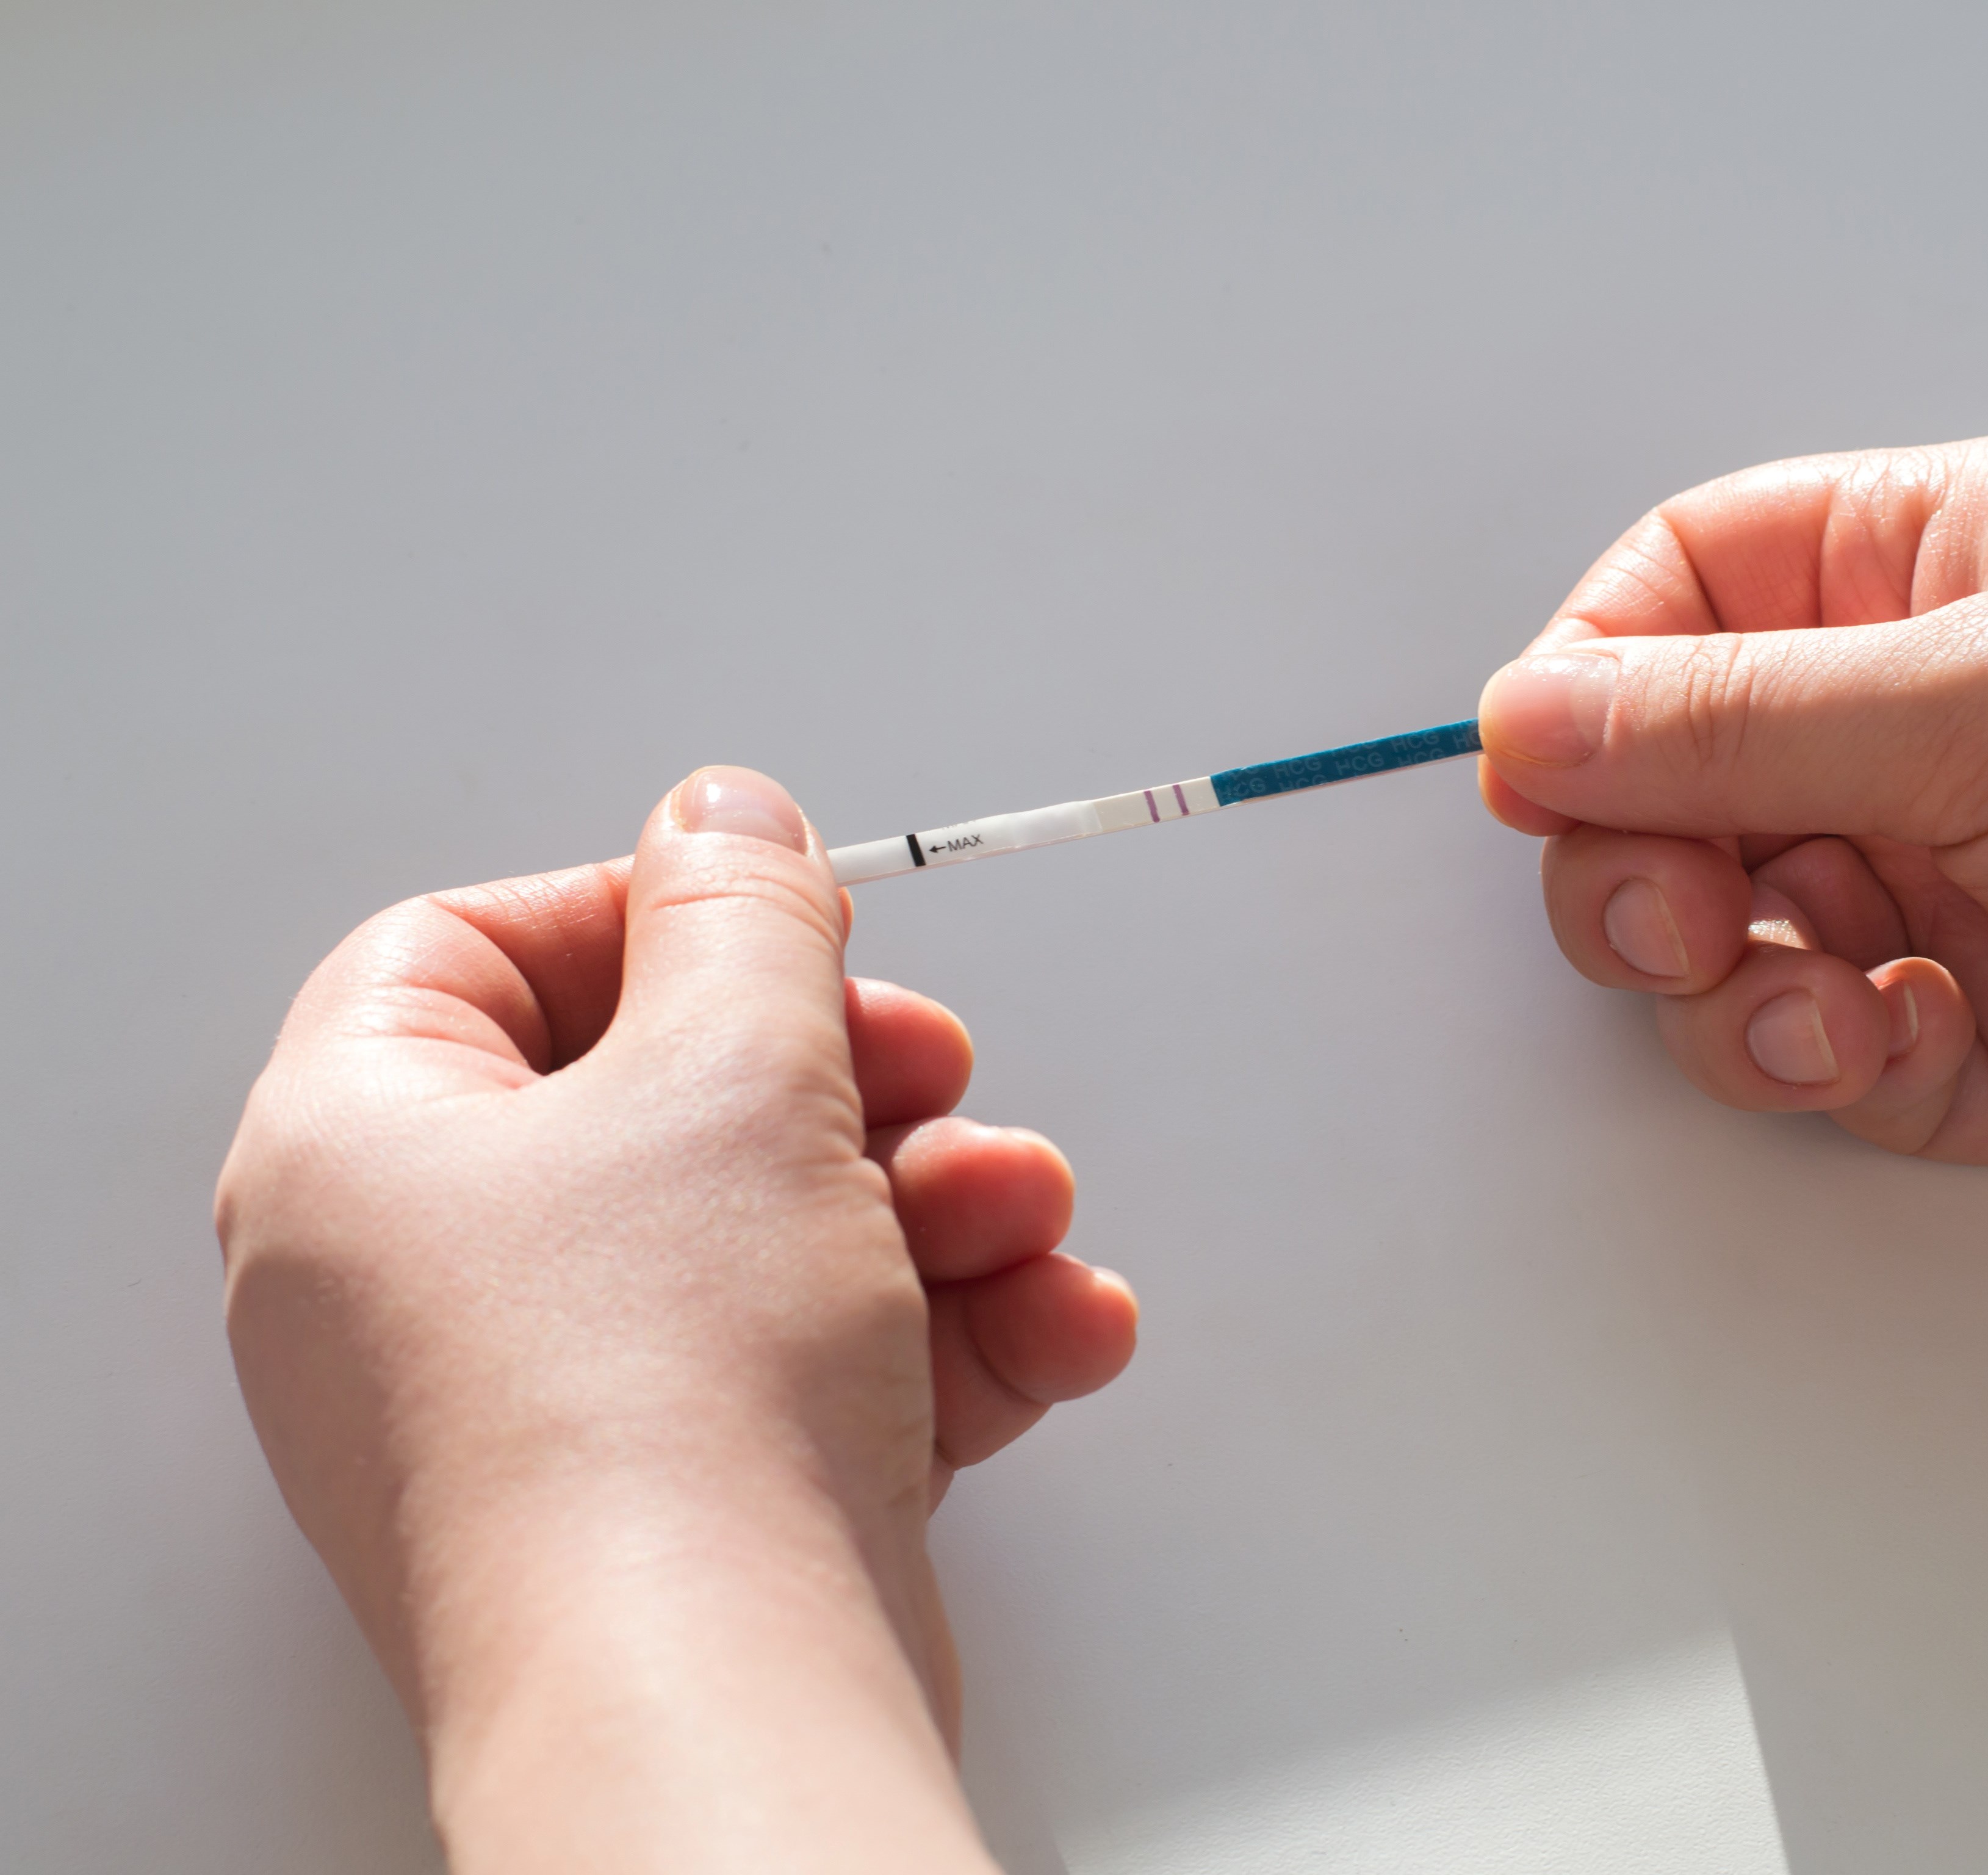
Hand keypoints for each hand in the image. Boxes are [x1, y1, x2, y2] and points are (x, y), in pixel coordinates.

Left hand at [215, 768, 1138, 1872]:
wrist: (719, 1697)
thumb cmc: (665, 1406)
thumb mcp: (736, 1067)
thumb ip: (744, 911)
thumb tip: (728, 819)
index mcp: (362, 1151)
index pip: (474, 953)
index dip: (650, 913)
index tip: (787, 928)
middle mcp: (428, 1283)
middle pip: (659, 1097)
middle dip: (854, 1082)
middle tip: (929, 1075)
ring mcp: (549, 1407)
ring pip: (768, 1238)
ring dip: (934, 1210)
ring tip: (1020, 1221)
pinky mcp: (674, 1505)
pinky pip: (810, 1369)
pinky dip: (939, 1338)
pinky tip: (1045, 1330)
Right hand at [1478, 434, 1987, 1255]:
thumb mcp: (1980, 702)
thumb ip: (1728, 722)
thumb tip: (1527, 717)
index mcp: (1935, 567)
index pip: (1685, 592)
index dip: (1591, 682)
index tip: (1541, 776)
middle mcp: (1921, 719)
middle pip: (1668, 784)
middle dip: (1642, 867)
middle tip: (1682, 923)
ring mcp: (1937, 878)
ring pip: (1721, 939)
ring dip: (1733, 990)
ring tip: (1823, 1005)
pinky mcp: (1960, 1029)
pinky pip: (1810, 1050)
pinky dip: (1830, 1060)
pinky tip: (1915, 1041)